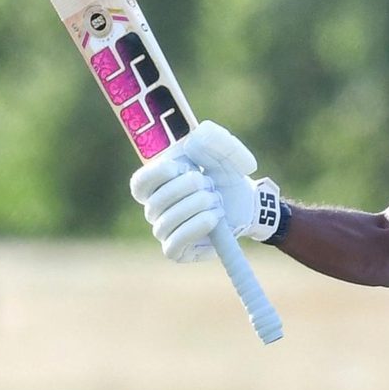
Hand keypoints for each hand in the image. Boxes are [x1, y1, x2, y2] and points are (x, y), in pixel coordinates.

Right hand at [130, 121, 283, 261]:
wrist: (248, 203)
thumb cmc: (227, 177)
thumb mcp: (225, 153)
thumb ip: (212, 139)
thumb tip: (194, 139)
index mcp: (157, 184)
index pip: (139, 183)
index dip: (157, 174)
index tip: (183, 165)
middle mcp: (155, 209)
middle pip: (156, 202)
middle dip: (187, 190)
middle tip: (209, 184)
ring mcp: (165, 230)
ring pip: (165, 223)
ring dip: (195, 208)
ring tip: (216, 201)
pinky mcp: (178, 250)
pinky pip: (173, 245)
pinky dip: (193, 229)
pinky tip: (213, 218)